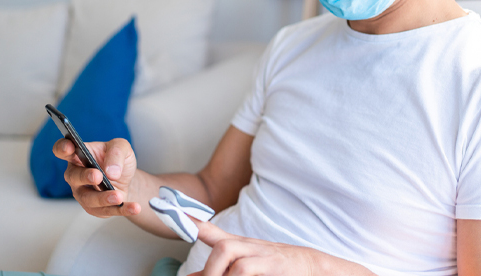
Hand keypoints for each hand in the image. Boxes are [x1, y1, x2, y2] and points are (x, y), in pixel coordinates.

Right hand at [53, 138, 140, 217]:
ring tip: (118, 196)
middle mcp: (76, 175)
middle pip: (73, 177)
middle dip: (85, 177)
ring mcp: (84, 193)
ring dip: (103, 198)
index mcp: (78, 155)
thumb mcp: (122, 147)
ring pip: (88, 199)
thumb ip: (116, 152)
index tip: (69, 147)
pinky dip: (121, 210)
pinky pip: (107, 211)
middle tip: (97, 176)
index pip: (62, 150)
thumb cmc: (117, 159)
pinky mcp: (96, 208)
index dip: (62, 148)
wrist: (127, 177)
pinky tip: (133, 207)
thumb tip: (111, 171)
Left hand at [187, 220, 315, 275]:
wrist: (311, 266)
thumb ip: (218, 270)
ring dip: (215, 272)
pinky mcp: (272, 264)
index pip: (210, 230)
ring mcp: (260, 253)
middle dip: (207, 268)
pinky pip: (244, 268)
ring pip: (227, 252)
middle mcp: (247, 246)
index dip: (190, 221)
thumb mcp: (245, 267)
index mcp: (239, 245)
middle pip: (220, 245)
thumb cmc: (274, 267)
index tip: (168, 211)